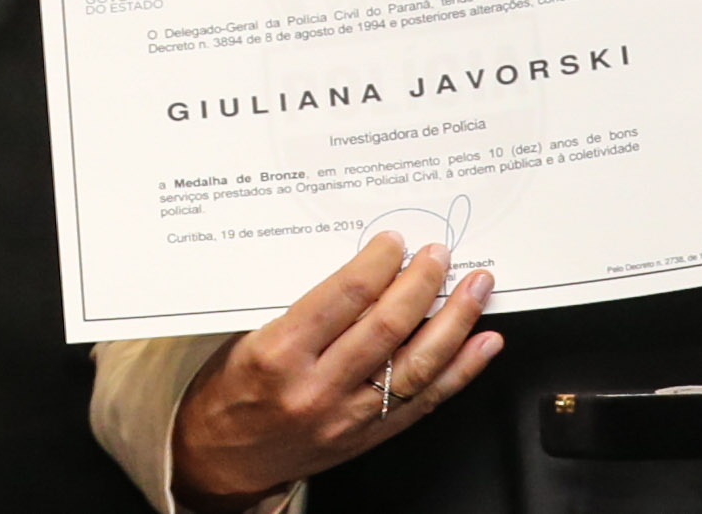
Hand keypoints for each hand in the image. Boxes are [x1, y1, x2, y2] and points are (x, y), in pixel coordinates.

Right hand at [171, 233, 502, 511]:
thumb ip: (305, 307)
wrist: (219, 459)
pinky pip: (424, 402)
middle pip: (387, 327)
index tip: (395, 241)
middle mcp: (316, 388)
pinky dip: (460, 371)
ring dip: (454, 322)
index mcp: (279, 354)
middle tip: (441, 255)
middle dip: (422, 284)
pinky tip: (482, 345)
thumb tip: (367, 271)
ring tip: (475, 290)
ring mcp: (346, 419)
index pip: (343, 297)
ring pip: (415, 365)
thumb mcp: (250, 335)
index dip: (378, 263)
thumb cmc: (229, 391)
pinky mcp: (367, 438)